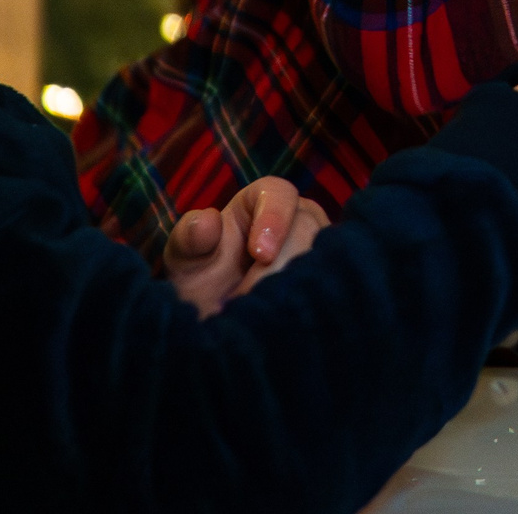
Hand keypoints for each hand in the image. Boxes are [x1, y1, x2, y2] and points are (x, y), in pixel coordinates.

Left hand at [163, 175, 330, 317]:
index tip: (260, 254)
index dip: (274, 219)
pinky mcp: (328, 281)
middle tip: (245, 300)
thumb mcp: (185, 259)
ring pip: (322, 262)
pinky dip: (306, 304)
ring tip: (257, 315)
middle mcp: (299, 218)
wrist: (217, 322)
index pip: (280, 195)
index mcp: (263, 200)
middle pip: (306, 230)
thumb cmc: (201, 280)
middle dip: (276, 269)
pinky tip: (280, 322)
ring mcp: (318, 250)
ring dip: (288, 290)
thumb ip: (189, 238)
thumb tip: (207, 222)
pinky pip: (332, 288)